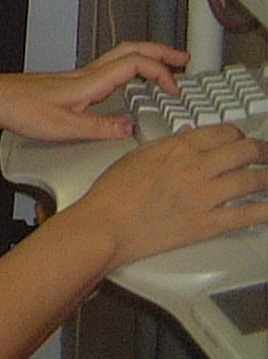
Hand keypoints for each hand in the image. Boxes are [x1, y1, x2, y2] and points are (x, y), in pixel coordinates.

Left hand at [0, 42, 190, 143]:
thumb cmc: (17, 109)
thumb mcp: (62, 127)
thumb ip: (99, 128)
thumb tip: (130, 128)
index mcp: (87, 82)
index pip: (133, 64)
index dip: (160, 71)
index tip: (175, 89)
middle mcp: (83, 75)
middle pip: (129, 51)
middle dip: (160, 51)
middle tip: (183, 58)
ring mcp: (76, 77)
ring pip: (118, 56)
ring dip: (146, 58)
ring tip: (165, 66)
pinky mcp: (69, 83)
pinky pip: (108, 68)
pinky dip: (129, 68)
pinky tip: (130, 81)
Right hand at [72, 123, 267, 268]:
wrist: (107, 225)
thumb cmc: (113, 193)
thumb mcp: (137, 156)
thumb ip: (167, 145)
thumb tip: (188, 139)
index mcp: (176, 148)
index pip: (222, 133)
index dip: (238, 134)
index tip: (242, 139)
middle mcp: (195, 168)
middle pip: (244, 152)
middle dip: (263, 151)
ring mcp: (205, 197)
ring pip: (252, 181)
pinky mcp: (208, 224)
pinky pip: (247, 215)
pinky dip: (266, 210)